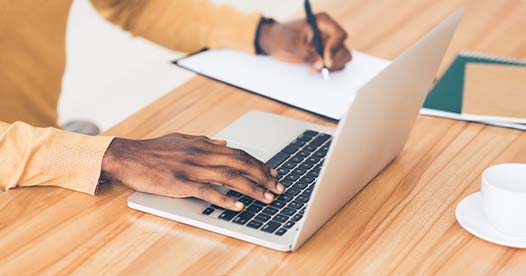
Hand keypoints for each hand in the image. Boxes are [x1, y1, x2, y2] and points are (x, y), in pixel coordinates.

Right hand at [101, 133, 283, 210]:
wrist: (127, 156)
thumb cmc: (153, 150)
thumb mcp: (181, 139)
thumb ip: (204, 141)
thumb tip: (224, 143)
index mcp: (203, 145)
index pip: (239, 153)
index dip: (258, 163)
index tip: (272, 173)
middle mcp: (201, 154)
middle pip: (240, 164)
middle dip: (263, 176)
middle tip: (278, 187)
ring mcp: (191, 168)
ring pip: (229, 177)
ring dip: (251, 188)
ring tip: (267, 198)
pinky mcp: (180, 183)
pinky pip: (208, 191)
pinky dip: (225, 198)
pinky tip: (238, 205)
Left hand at [258, 13, 351, 71]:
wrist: (274, 42)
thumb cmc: (281, 37)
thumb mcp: (290, 43)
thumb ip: (306, 53)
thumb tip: (321, 63)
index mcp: (322, 22)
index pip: (339, 35)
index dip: (335, 48)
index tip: (325, 61)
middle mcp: (329, 32)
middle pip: (343, 49)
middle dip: (332, 61)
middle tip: (316, 68)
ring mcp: (329, 44)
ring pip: (343, 58)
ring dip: (331, 67)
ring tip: (313, 69)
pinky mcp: (326, 55)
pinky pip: (336, 64)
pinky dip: (328, 70)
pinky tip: (314, 69)